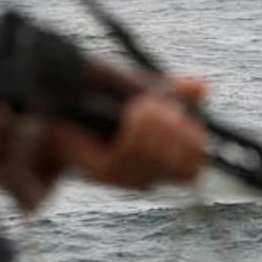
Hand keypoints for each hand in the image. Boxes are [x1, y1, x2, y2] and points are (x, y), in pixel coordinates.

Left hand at [49, 77, 208, 189]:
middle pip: (187, 165)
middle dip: (180, 133)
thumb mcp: (144, 90)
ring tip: (143, 105)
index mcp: (165, 156)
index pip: (196, 163)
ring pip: (161, 159)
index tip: (183, 114)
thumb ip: (173, 92)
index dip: (195, 141)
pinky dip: (137, 131)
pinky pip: (133, 155)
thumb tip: (202, 86)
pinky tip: (132, 113)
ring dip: (156, 127)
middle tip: (162, 107)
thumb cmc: (102, 98)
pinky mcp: (107, 172)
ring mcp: (130, 175)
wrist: (59, 106)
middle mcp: (151, 172)